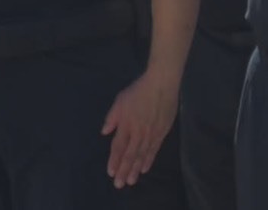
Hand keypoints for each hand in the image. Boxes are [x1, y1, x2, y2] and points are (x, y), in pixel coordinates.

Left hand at [101, 70, 178, 187]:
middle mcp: (138, 132)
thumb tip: (105, 132)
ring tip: (131, 180)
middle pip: (130, 154)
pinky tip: (145, 168)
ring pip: (142, 154)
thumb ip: (112, 117)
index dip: (114, 160)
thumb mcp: (120, 100)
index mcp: (127, 124)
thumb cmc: (139, 90)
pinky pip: (155, 149)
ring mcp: (152, 133)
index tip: (110, 172)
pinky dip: (149, 159)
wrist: (162, 83)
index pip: (119, 146)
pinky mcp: (163, 131)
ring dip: (136, 169)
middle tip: (119, 184)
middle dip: (124, 170)